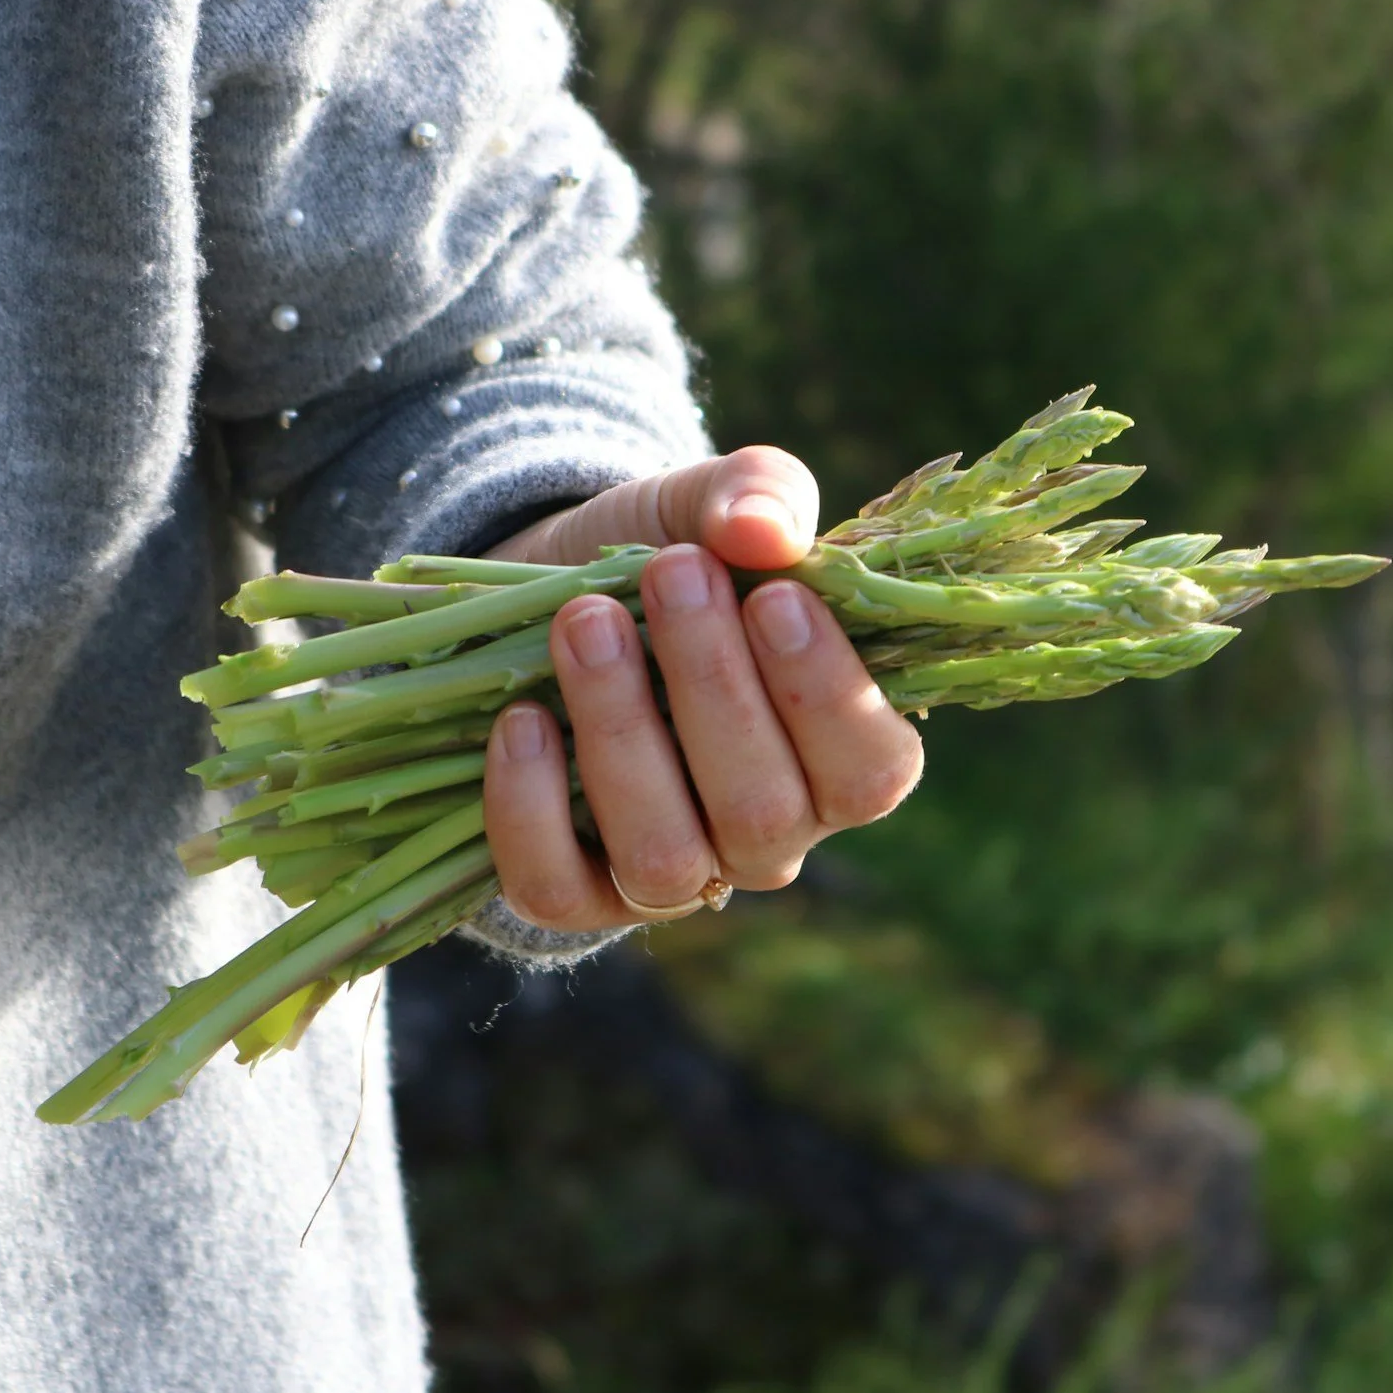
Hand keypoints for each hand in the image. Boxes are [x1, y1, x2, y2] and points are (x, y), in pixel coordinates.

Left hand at [479, 447, 925, 929]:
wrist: (546, 600)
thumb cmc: (666, 562)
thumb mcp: (712, 508)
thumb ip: (762, 497)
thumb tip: (764, 529)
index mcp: (833, 761)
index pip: (870, 773)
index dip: (829, 697)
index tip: (774, 597)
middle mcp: (763, 840)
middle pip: (763, 811)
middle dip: (713, 686)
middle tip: (671, 575)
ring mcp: (668, 878)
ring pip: (663, 857)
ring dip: (621, 733)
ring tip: (585, 622)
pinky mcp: (571, 895)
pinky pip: (554, 888)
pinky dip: (531, 806)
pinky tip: (522, 715)